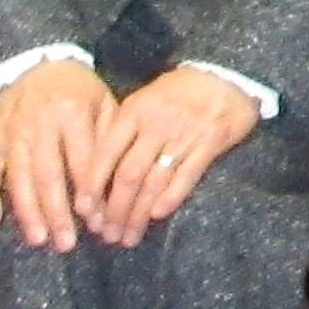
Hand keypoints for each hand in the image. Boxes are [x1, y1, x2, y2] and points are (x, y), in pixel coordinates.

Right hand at [0, 58, 118, 250]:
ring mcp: (12, 129)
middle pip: (48, 174)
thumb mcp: (103, 104)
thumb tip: (112, 189)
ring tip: (38, 238)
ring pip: (18, 175)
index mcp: (73, 113)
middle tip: (65, 244)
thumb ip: (108, 142)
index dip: (89, 195)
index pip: (82, 162)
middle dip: (57, 212)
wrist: (38, 60)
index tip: (95, 224)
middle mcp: (40, 122)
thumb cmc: (78, 90)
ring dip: (27, 210)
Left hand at [79, 66, 261, 244]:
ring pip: (154, 182)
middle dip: (114, 210)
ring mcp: (184, 134)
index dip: (92, 185)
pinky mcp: (210, 143)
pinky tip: (158, 216)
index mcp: (135, 110)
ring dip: (139, 214)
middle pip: (128, 175)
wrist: (226, 72)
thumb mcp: (146, 98)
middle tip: (107, 234)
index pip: (106, 153)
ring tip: (129, 236)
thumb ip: (125, 128)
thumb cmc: (181, 89)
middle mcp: (156, 124)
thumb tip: (98, 169)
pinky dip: (170, 198)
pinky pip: (186, 177)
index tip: (83, 211)